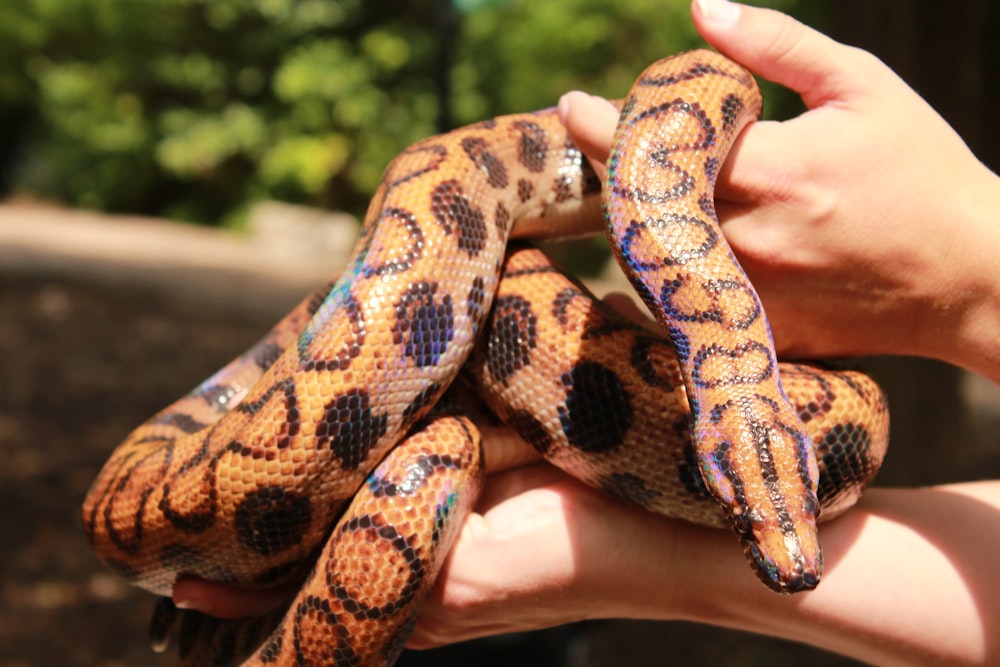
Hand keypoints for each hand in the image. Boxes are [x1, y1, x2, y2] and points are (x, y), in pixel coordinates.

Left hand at [560, 0, 999, 381]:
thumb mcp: (862, 86)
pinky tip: (657, 243)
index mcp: (771, 170)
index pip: (655, 144)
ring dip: (627, 216)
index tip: (572, 105)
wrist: (970, 276)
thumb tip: (700, 8)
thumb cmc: (921, 170)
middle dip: (607, 169)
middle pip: (636, 203)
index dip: (599, 124)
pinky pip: (679, 304)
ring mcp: (747, 294)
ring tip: (629, 184)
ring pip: (648, 255)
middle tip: (598, 142)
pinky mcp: (754, 330)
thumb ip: (777, 45)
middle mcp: (747, 239)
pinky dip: (658, 269)